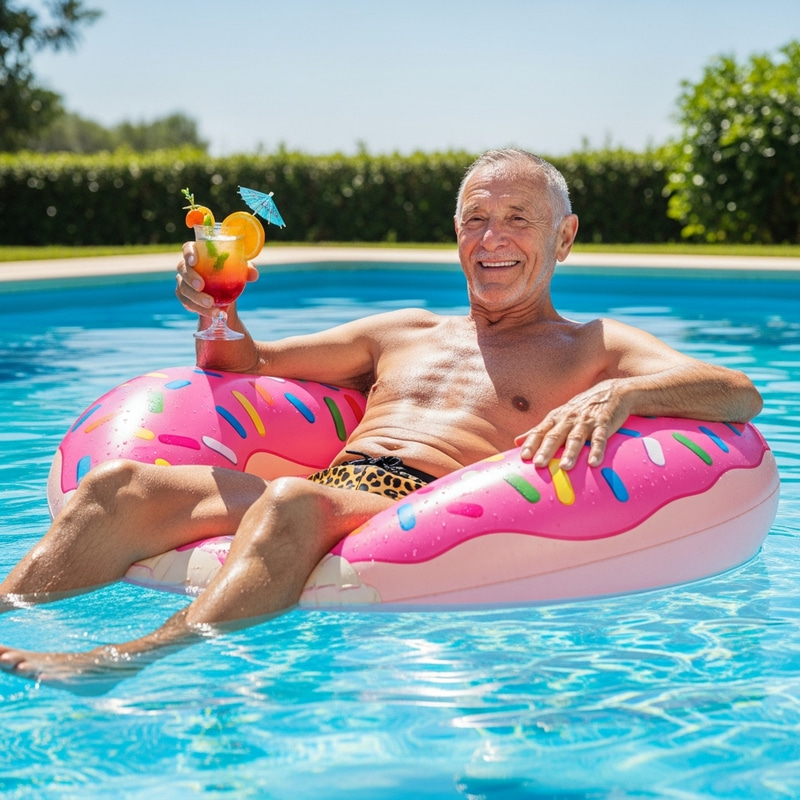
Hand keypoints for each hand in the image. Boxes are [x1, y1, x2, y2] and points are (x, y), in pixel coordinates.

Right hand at [175, 242, 258, 315]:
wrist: (225, 294)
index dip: (189, 253)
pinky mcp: (184, 297)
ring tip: (211, 304)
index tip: (194, 261)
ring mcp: (183, 282)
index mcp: (199, 254)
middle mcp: (187, 267)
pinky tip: (210, 312)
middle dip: (191, 278)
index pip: (188, 248)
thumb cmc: (230, 275)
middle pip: (182, 269)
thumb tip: (253, 274)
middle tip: (201, 286)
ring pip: (184, 289)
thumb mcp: (241, 271)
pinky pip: (187, 303)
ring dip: (196, 297)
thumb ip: (247, 270)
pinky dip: (199, 309)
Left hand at [514, 380, 630, 469]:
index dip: (531, 443)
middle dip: (546, 450)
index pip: (540, 431)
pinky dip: (597, 450)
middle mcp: (568, 419)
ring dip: (570, 452)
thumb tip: (516, 442)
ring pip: (576, 437)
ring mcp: (586, 421)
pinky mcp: (604, 424)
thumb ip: (539, 430)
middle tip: (538, 464)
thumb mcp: (558, 416)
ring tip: (565, 467)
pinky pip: (600, 438)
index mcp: (555, 418)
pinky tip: (593, 463)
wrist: (612, 392)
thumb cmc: (580, 409)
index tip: (523, 457)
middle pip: (555, 435)